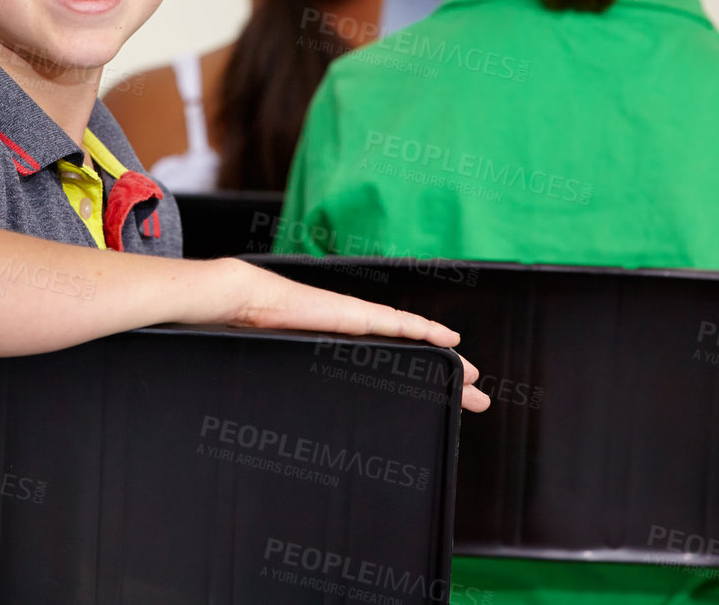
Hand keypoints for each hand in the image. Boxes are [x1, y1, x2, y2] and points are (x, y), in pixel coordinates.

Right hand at [219, 259, 489, 412]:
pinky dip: (424, 329)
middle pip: (414, 358)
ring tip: (475, 378)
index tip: (447, 399)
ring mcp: (357, 321)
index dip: (423, 381)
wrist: (238, 299)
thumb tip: (302, 418)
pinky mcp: (352, 313)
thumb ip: (304, 385)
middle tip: (479, 399)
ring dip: (447, 360)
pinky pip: (396, 323)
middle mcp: (356, 334)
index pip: (394, 367)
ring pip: (414, 343)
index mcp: (343, 348)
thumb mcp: (288, 367)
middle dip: (449, 379)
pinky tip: (448, 339)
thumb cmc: (252, 334)